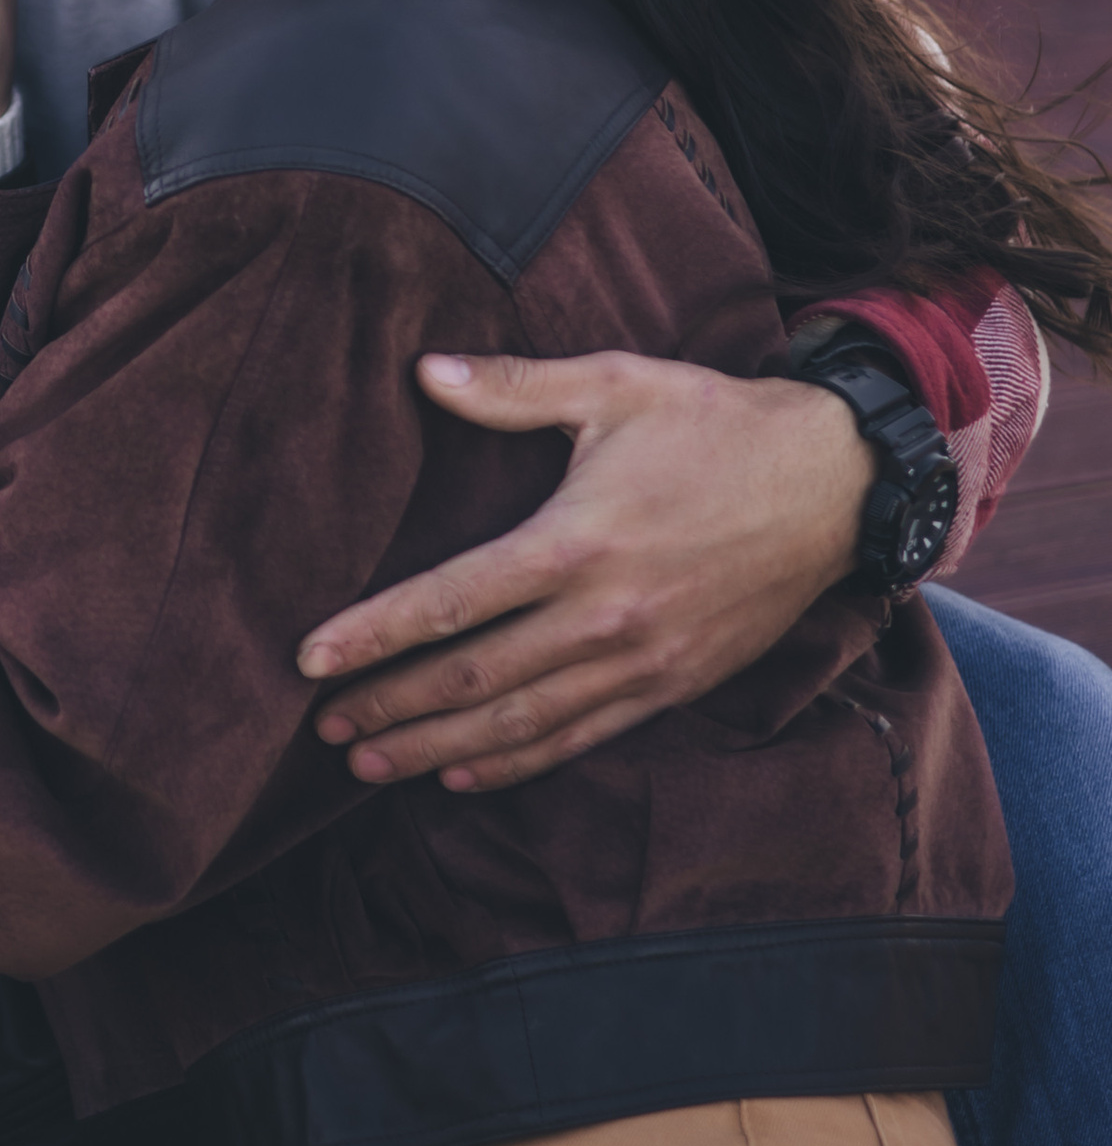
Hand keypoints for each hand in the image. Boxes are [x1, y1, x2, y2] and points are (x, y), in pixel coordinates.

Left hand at [296, 352, 872, 791]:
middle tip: (321, 729)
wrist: (835, 485)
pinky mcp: (674, 684)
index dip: (376, 634)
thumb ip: (513, 387)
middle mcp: (605, 614)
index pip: (452, 599)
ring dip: (438, 749)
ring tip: (369, 764)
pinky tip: (464, 773)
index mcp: (577, 540)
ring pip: (522, 722)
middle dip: (391, 705)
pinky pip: (582, 735)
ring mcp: (642, 660)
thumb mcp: (615, 385)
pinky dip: (519, 762)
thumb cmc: (714, 424)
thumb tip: (422, 371)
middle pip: (474, 677)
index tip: (310, 658)